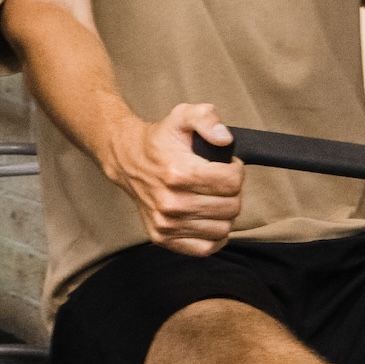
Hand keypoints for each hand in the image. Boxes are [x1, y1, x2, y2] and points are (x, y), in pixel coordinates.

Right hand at [103, 102, 243, 257]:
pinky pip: (206, 248)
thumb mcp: (182, 115)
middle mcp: (172, 202)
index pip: (232, 182)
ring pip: (223, 228)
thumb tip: (225, 140)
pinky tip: (209, 217)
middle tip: (220, 180)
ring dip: (224, 212)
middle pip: (231, 207)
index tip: (228, 164)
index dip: (236, 170)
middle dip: (232, 191)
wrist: (128, 160)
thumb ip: (206, 118)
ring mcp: (166, 223)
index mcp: (179, 172)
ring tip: (212, 197)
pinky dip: (214, 235)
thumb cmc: (160, 140)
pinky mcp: (163, 237)